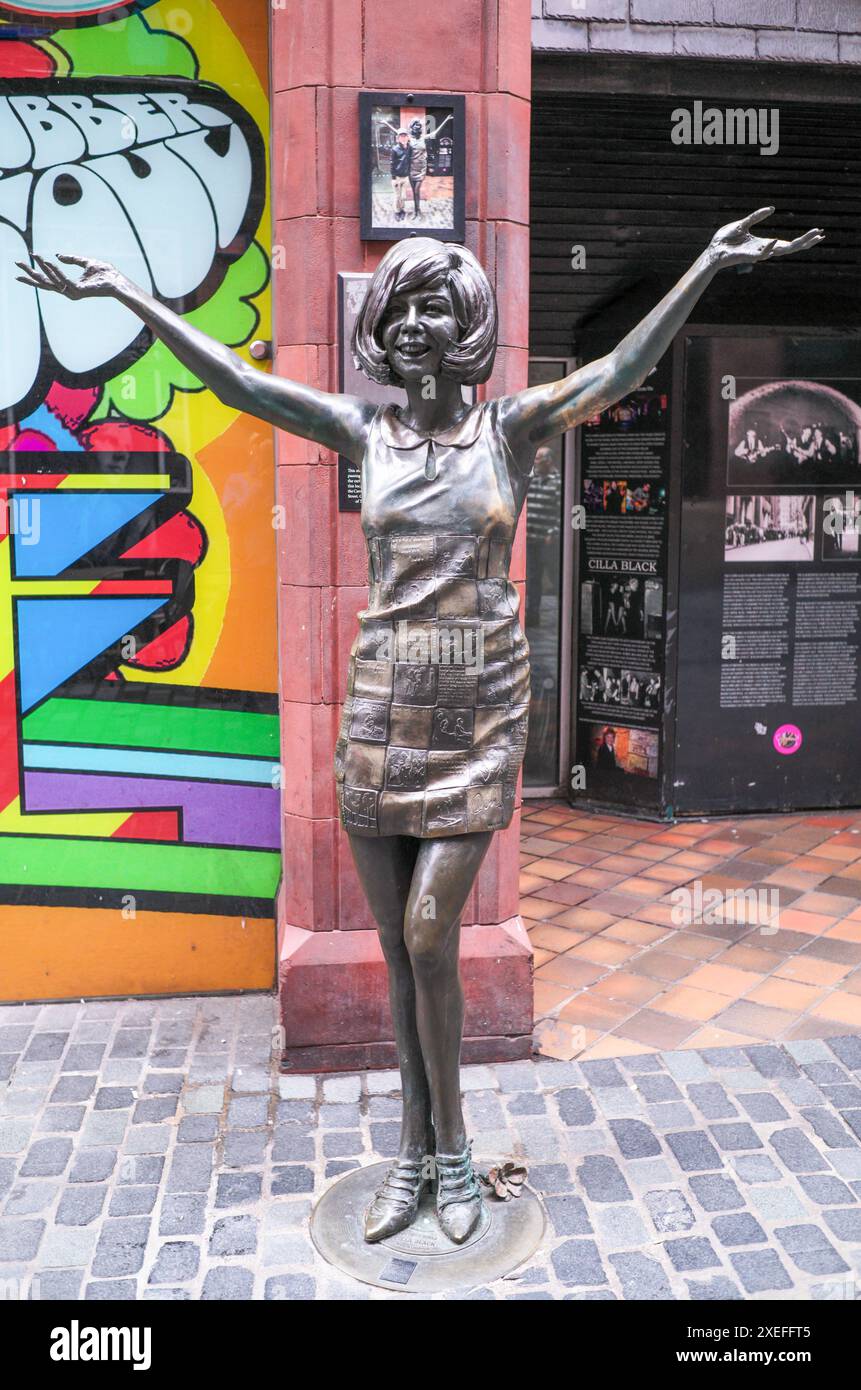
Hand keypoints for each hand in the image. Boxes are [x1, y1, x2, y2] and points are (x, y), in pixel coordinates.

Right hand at [15, 253, 124, 299]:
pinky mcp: (77, 292)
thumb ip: (71, 259)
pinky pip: (63, 279)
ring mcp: (72, 292)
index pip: (47, 281)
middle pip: (44, 283)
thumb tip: (57, 255)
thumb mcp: (85, 262)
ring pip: (51, 280)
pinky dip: (56, 270)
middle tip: (16, 263)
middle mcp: (68, 290)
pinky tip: (49, 262)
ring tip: (34, 256)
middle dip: (30, 273)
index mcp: (68, 284)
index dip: (34, 274)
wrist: (116, 280)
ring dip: (42, 267)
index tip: (21, 269)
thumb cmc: (104, 273)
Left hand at [708, 207, 823, 268]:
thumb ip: (757, 216)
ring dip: (796, 245)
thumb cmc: (725, 239)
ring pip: (781, 252)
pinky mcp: (749, 257)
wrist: (713, 250)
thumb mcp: (743, 224)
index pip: (788, 242)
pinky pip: (762, 254)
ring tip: (810, 238)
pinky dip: (769, 248)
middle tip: (821, 235)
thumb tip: (772, 208)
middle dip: (806, 242)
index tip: (818, 232)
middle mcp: (765, 249)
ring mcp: (758, 254)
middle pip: (790, 247)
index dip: (803, 238)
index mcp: (765, 242)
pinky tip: (776, 241)